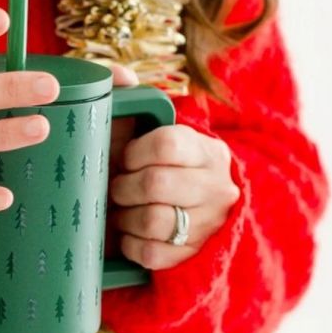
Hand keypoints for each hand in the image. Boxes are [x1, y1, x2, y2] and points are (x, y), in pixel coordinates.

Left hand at [106, 64, 239, 269]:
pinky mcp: (192, 256)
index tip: (125, 157)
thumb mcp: (153, 131)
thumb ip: (131, 99)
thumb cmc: (159, 166)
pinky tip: (128, 233)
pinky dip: (130, 244)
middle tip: (115, 187)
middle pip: (155, 184)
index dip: (135, 152)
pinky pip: (151, 254)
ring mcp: (208, 224)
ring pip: (152, 221)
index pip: (168, 143)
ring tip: (120, 210)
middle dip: (123, 187)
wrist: (196, 212)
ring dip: (125, 217)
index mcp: (206, 150)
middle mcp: (216, 187)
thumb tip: (119, 76)